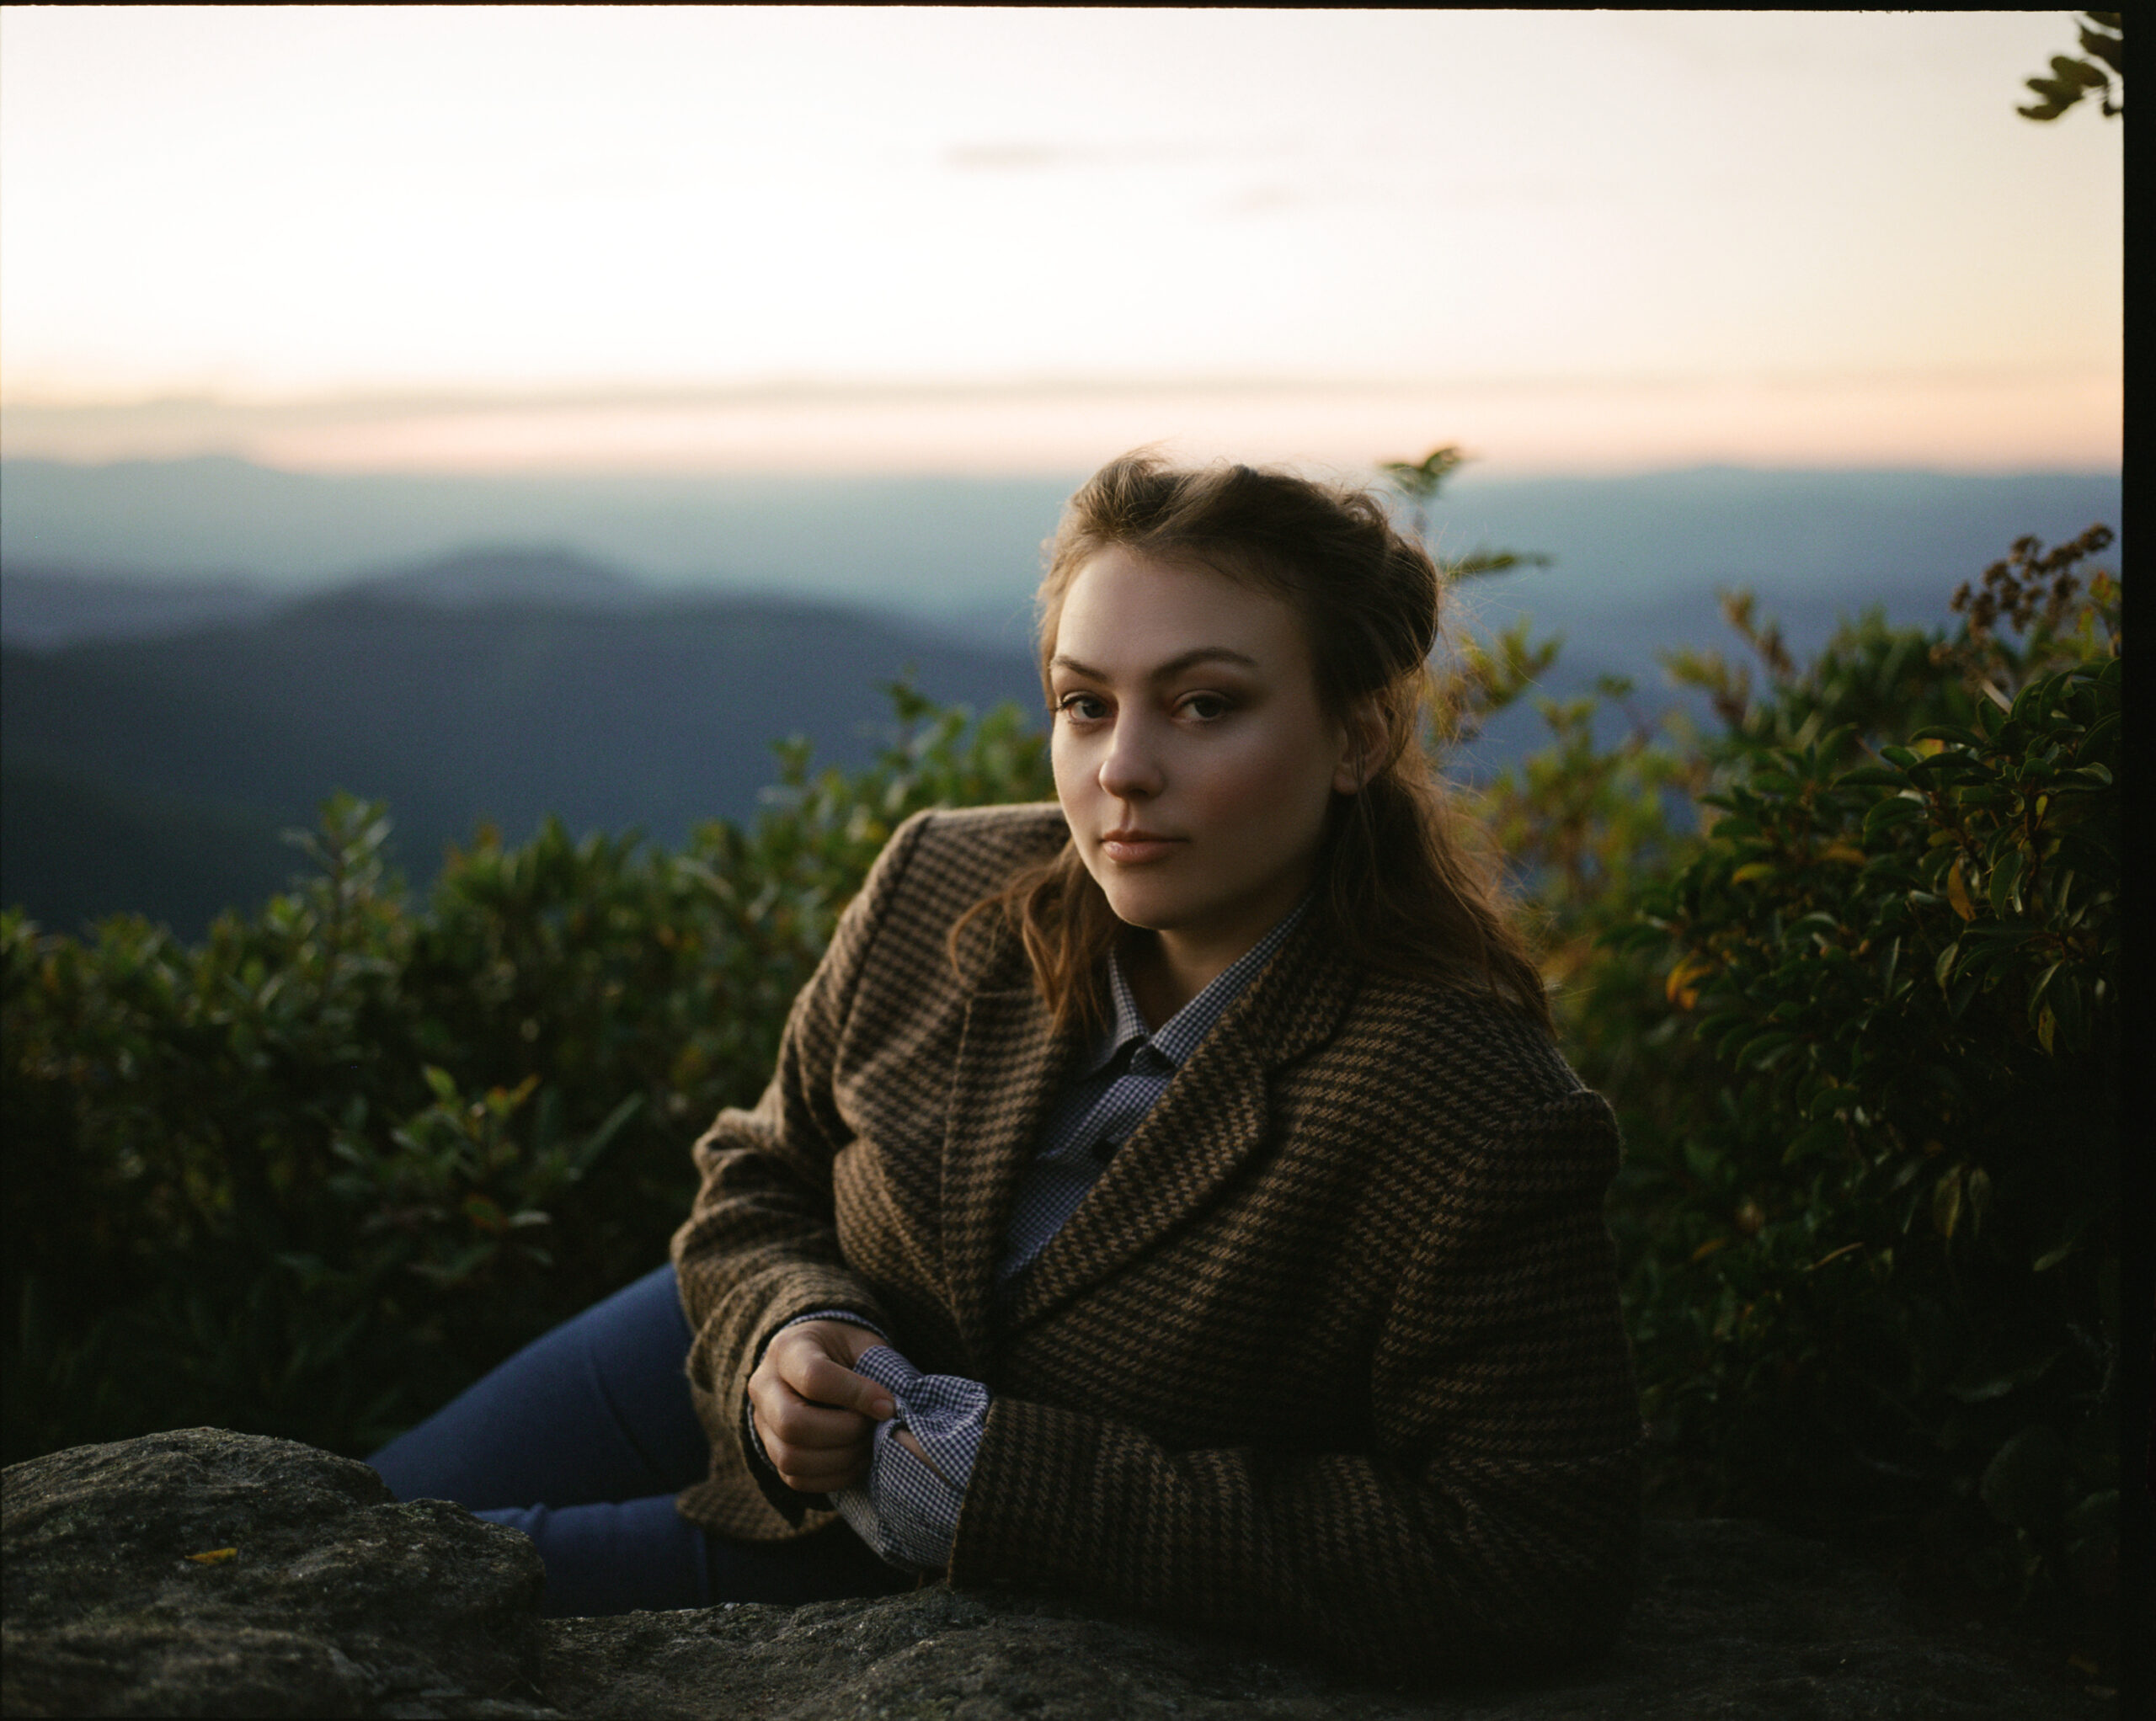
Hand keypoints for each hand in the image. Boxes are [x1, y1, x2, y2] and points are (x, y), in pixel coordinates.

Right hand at [748, 1320, 894, 1493]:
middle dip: (845, 1432)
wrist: (816, 1359)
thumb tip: (891, 1413)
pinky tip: (856, 1460)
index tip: (888, 1405)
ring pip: (791, 1458)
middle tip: (873, 1426)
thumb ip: (877, 1371)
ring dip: (841, 1459)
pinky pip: (796, 1479)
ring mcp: (762, 1423)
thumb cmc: (845, 1351)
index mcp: (788, 1350)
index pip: (814, 1378)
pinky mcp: (771, 1451)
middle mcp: (765, 1387)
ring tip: (868, 1444)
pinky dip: (833, 1477)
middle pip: (793, 1424)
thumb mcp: (861, 1344)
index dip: (856, 1395)